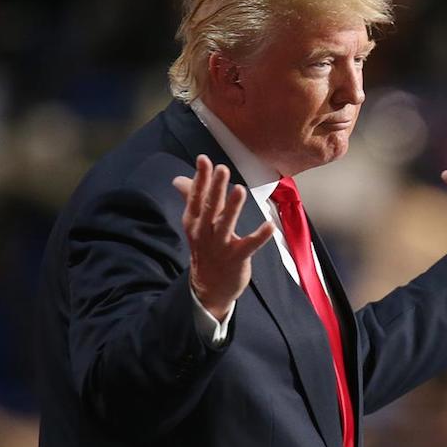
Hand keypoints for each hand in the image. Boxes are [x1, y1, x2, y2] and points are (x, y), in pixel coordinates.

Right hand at [172, 155, 274, 319]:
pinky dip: (259, 236)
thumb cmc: (205, 249)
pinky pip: (249, 246)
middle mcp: (205, 233)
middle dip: (216, 188)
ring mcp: (220, 246)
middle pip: (209, 207)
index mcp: (194, 222)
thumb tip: (178, 179)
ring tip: (239, 189)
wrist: (208, 288)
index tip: (204, 159)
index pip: (196, 197)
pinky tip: (269, 226)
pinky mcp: (236, 258)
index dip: (200, 178)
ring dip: (232, 207)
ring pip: (225, 224)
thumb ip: (191, 199)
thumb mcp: (195, 224)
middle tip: (222, 168)